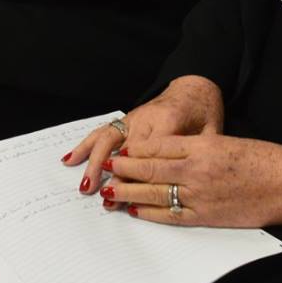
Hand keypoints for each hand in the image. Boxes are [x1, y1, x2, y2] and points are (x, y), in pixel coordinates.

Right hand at [65, 76, 223, 192]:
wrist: (194, 87)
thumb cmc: (203, 112)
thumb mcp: (210, 132)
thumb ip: (197, 154)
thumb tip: (183, 182)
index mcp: (169, 121)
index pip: (147, 152)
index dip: (134, 174)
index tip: (124, 195)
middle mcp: (145, 118)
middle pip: (123, 148)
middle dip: (109, 172)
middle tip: (101, 195)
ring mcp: (133, 118)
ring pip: (107, 138)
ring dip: (92, 162)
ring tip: (84, 184)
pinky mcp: (126, 118)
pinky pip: (102, 131)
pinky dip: (85, 145)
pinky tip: (71, 159)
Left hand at [100, 132, 281, 229]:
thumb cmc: (266, 160)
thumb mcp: (228, 142)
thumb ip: (198, 147)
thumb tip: (167, 153)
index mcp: (204, 145)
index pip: (159, 145)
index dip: (136, 148)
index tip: (121, 149)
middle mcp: (198, 169)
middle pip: (151, 168)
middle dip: (125, 169)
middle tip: (106, 168)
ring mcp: (201, 194)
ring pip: (155, 192)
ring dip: (129, 191)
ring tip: (110, 191)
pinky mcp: (208, 216)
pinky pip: (171, 215)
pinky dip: (150, 213)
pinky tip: (136, 210)